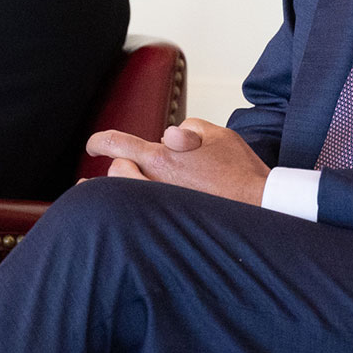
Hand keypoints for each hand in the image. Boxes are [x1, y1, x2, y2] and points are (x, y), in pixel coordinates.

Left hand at [85, 118, 270, 206]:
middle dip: (112, 170)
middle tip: (114, 172)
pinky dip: (129, 218)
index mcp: (162, 156)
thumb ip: (188, 129)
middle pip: (114, 174)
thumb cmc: (239, 169)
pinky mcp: (170, 224)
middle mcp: (156, 183)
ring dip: (113, 196)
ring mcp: (161, 206)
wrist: (258, 202)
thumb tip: (173, 135)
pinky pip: (139, 221)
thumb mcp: (216, 134)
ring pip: (122, 200)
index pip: (117, 144)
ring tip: (101, 200)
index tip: (93, 145)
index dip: (100, 142)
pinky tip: (124, 222)